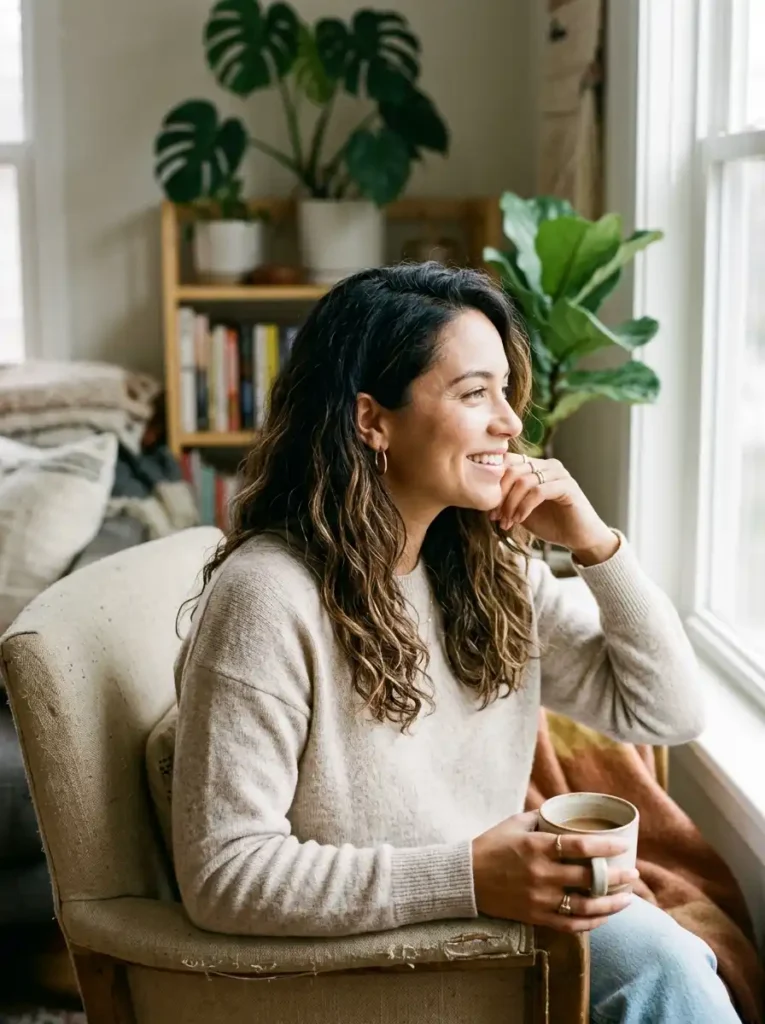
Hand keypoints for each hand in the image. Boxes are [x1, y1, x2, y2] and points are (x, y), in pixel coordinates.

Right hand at [471, 811, 638, 932]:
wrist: (465, 878)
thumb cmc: (490, 845)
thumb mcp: (514, 823)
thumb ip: (541, 818)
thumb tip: (564, 811)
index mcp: (537, 847)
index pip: (580, 846)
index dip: (606, 845)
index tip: (623, 844)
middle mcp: (541, 874)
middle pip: (589, 879)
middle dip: (617, 877)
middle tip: (633, 872)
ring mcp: (539, 899)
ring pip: (585, 906)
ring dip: (611, 904)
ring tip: (628, 899)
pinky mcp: (535, 916)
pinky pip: (570, 924)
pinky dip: (592, 922)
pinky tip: (605, 916)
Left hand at [490, 454, 619, 562]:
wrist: (578, 537)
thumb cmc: (549, 523)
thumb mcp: (520, 509)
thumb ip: (505, 499)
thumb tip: (481, 497)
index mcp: (534, 466)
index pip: (506, 462)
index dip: (493, 483)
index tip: (486, 507)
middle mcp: (547, 465)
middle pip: (512, 470)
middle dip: (499, 495)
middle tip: (494, 516)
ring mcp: (559, 474)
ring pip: (524, 481)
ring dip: (510, 504)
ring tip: (506, 522)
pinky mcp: (568, 487)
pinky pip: (538, 491)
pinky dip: (524, 507)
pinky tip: (519, 520)